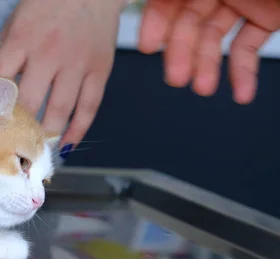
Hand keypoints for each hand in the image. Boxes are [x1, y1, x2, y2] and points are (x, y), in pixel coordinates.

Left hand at [0, 0, 126, 147]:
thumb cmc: (47, 6)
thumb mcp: (14, 26)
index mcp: (22, 40)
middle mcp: (49, 53)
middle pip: (29, 102)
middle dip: (16, 130)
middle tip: (7, 152)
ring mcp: (77, 63)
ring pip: (60, 110)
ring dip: (46, 136)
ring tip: (35, 154)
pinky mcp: (99, 69)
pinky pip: (89, 107)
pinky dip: (78, 130)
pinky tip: (66, 145)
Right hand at [139, 0, 279, 103]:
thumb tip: (162, 2)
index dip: (155, 20)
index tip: (148, 46)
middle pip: (189, 21)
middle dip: (181, 52)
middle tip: (176, 77)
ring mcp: (244, 2)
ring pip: (214, 38)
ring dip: (206, 67)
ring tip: (203, 89)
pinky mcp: (266, 17)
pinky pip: (246, 47)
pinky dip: (242, 73)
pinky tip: (240, 94)